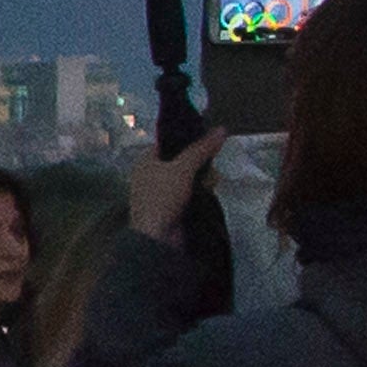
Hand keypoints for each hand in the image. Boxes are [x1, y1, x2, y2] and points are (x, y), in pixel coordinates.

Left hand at [129, 128, 224, 243]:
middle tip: (211, 168)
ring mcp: (162, 191)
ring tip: (211, 182)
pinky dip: (200, 192)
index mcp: (146, 160)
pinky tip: (209, 192)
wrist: (157, 237)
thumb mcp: (181, 169)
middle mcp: (152, 173)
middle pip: (183, 160)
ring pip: (189, 177)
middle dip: (200, 164)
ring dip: (202, 179)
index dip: (188, 140)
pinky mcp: (173, 206)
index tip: (210, 140)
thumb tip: (221, 129)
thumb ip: (200, 150)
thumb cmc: (162, 197)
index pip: (169, 143)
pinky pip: (191, 193)